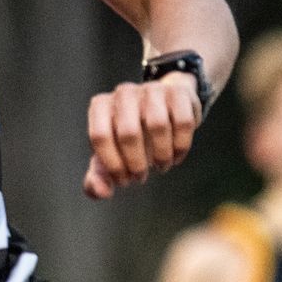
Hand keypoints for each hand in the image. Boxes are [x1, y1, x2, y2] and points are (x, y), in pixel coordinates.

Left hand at [82, 71, 200, 199]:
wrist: (162, 112)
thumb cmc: (129, 141)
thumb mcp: (110, 158)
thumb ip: (98, 178)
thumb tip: (102, 192)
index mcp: (101, 106)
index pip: (100, 136)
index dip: (112, 165)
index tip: (123, 180)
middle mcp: (123, 93)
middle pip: (129, 132)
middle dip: (136, 163)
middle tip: (141, 177)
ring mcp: (152, 90)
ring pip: (158, 125)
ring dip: (161, 155)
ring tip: (161, 166)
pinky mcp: (178, 93)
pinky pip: (183, 122)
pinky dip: (181, 146)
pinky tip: (176, 156)